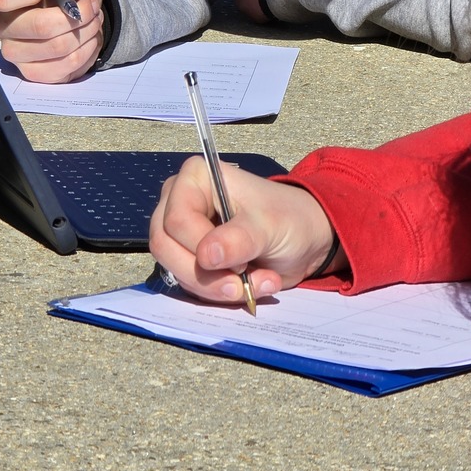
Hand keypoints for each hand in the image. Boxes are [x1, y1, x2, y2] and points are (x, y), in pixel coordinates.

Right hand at [0, 0, 104, 82]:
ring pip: (58, 48)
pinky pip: (65, 67)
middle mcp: (3, 25)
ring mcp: (17, 52)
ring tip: (92, 21)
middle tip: (92, 7)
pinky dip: (87, 51)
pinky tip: (88, 39)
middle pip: (40, 27)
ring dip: (87, 32)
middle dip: (78, 16)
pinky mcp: (35, 72)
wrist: (83, 8)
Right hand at [149, 156, 340, 305]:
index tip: (242, 260)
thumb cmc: (288, 219)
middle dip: (207, 275)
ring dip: (215, 288)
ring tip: (256, 284)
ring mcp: (181, 231)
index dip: (203, 246)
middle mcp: (179, 200)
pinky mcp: (188, 257)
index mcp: (196, 178)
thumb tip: (206, 256)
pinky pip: (187, 283)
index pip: (177, 220)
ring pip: (174, 270)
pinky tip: (248, 287)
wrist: (305, 240)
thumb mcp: (269, 227)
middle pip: (166, 247)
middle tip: (243, 284)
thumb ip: (239, 239)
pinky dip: (217, 293)